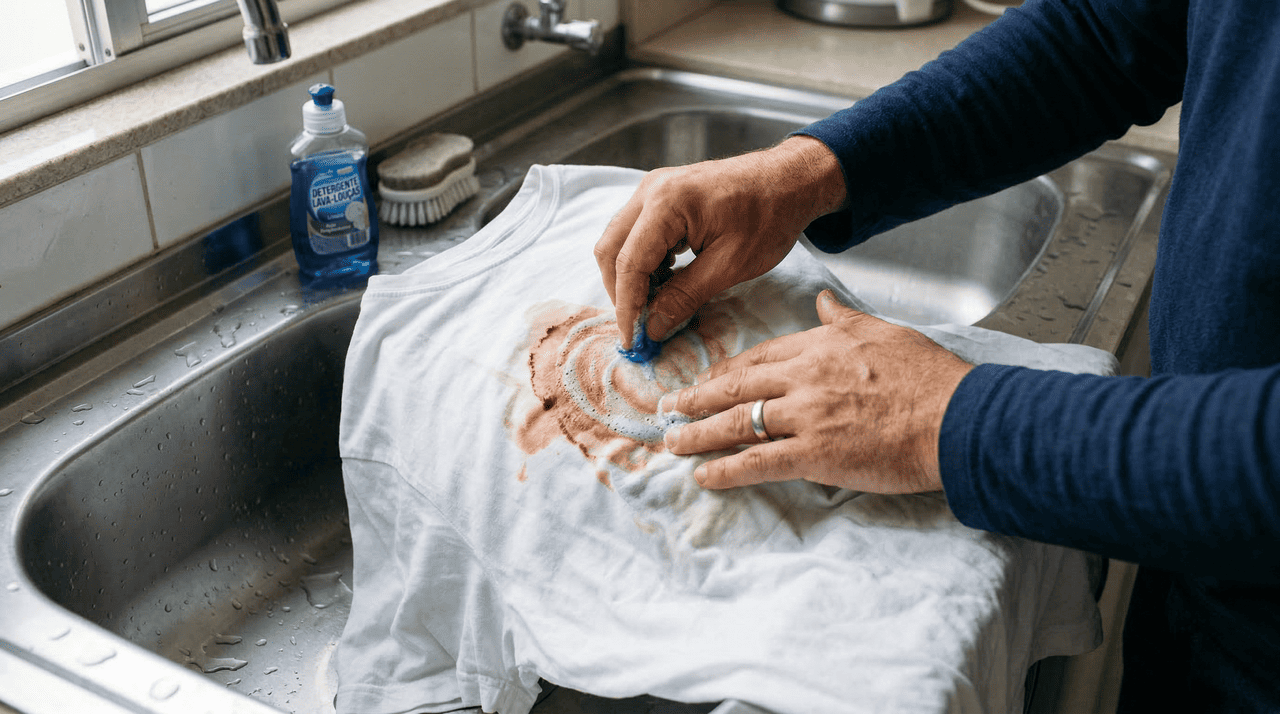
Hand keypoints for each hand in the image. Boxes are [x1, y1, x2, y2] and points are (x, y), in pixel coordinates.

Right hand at [595, 136, 846, 348]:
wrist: (790, 180)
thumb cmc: (770, 218)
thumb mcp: (730, 265)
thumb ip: (685, 297)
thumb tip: (651, 328)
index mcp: (667, 203)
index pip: (628, 263)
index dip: (626, 307)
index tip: (633, 341)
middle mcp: (650, 190)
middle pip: (610, 249)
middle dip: (621, 293)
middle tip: (640, 327)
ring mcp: (653, 188)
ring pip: (618, 241)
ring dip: (630, 277)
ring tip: (656, 305)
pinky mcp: (661, 194)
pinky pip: (635, 232)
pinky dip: (642, 261)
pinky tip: (665, 281)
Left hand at [661, 291, 973, 492]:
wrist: (958, 417)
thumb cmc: (931, 377)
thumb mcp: (885, 331)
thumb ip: (846, 319)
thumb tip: (824, 300)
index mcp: (821, 346)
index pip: (760, 356)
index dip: (727, 371)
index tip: (705, 380)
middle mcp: (805, 378)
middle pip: (737, 386)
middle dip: (697, 398)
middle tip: (667, 407)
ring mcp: (806, 417)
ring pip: (737, 423)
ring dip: (698, 434)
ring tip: (671, 442)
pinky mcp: (815, 455)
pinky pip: (757, 462)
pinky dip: (726, 471)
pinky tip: (703, 477)